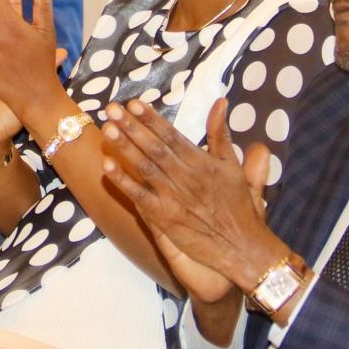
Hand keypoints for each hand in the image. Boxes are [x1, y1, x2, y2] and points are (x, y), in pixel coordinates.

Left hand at [100, 97, 285, 304]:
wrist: (241, 245)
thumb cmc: (237, 205)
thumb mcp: (233, 165)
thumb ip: (221, 134)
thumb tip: (220, 102)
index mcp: (200, 161)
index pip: (171, 135)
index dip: (151, 119)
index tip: (134, 103)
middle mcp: (184, 176)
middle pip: (154, 147)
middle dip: (132, 127)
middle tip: (111, 109)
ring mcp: (172, 196)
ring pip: (144, 167)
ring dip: (124, 148)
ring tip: (107, 128)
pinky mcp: (164, 217)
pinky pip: (139, 196)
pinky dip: (123, 181)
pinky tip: (107, 166)